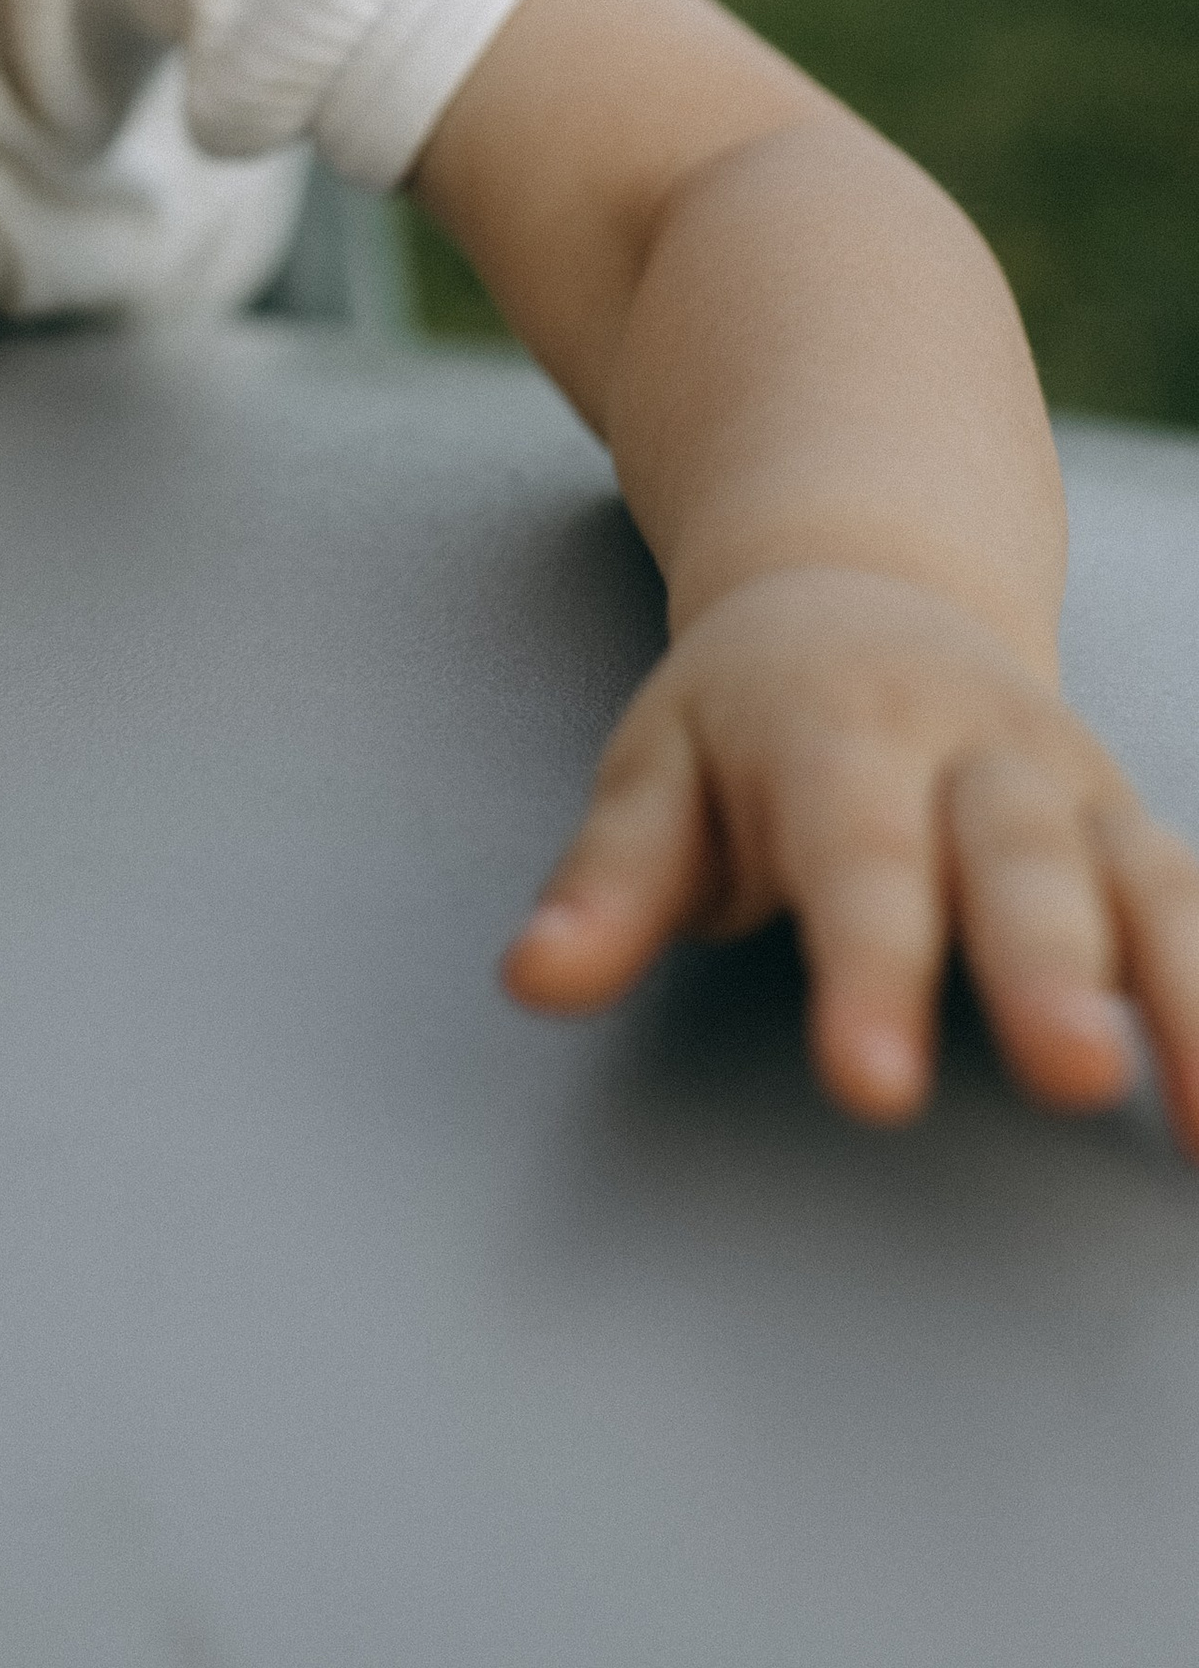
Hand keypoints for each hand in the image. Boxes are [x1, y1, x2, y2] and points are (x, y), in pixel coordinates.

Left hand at [501, 563, 1198, 1137]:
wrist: (870, 583)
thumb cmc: (744, 713)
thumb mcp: (657, 768)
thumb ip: (609, 884)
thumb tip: (533, 982)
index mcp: (841, 733)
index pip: (855, 859)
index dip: (868, 971)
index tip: (873, 1083)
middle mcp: (978, 754)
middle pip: (1020, 862)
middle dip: (1045, 967)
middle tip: (1067, 1075)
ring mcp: (1075, 791)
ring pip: (1145, 883)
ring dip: (1184, 994)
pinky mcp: (1136, 837)